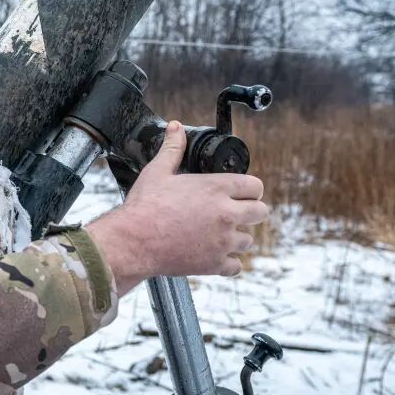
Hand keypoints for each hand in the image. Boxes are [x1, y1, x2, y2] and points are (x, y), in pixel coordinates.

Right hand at [85, 121, 268, 292]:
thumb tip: (176, 127)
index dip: (249, 189)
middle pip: (261, 212)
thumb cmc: (144, 206)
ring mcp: (223, 241)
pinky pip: (236, 266)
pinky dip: (228, 262)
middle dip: (250, 211)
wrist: (133, 241)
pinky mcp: (215, 264)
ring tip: (219, 234)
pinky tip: (214, 255)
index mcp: (216, 188)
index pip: (255, 186)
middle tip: (234, 213)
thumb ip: (173, 149)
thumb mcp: (157, 171)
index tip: (240, 193)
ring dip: (237, 237)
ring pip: (249, 240)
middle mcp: (226, 213)